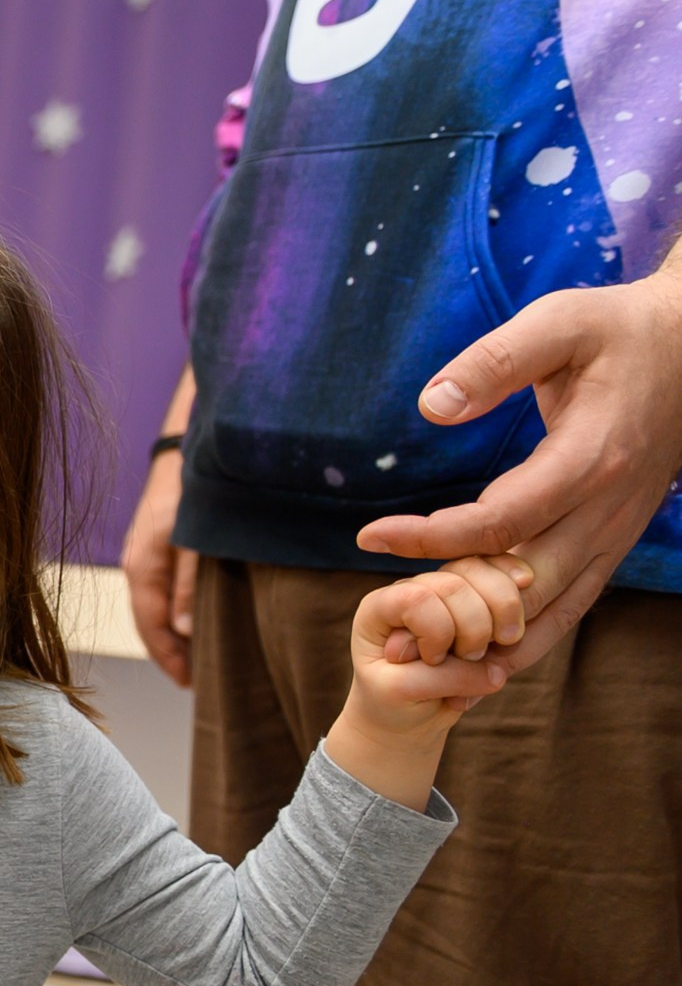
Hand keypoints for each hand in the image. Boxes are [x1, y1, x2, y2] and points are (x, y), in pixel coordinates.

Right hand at [124, 450, 198, 685]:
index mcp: (141, 568)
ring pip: (150, 609)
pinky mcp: (149, 548)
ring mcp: (138, 557)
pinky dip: (168, 615)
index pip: (150, 627)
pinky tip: (186, 623)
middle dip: (168, 654)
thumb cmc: (192, 492)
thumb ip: (189, 586)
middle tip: (194, 682)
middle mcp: (133, 566)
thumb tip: (182, 633)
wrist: (184, 449)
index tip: (189, 684)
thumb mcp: (196, 542)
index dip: (169, 658)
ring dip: (169, 635)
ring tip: (193, 659)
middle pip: (146, 623)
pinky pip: (155, 593)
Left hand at [325, 555, 527, 803]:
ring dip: (505, 609)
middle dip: (476, 626)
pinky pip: (505, 574)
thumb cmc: (392, 701)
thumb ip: (443, 679)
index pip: (417, 598)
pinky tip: (526, 587)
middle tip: (470, 656)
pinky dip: (519, 589)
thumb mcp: (401, 694)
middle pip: (456, 583)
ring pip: (486, 573)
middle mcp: (413, 589)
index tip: (433, 660)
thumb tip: (497, 672)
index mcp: (380, 608)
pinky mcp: (478, 595)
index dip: (438, 630)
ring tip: (502, 642)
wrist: (406, 710)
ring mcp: (447, 589)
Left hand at [356, 263, 681, 672]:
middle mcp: (608, 507)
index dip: (433, 537)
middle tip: (390, 633)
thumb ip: (494, 362)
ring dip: (490, 640)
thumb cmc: (616, 331)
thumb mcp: (558, 322)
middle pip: (525, 580)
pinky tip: (481, 661)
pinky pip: (573, 603)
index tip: (370, 537)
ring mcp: (616, 530)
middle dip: (456, 609)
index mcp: (591, 457)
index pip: (502, 519)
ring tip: (424, 662)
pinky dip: (528, 637)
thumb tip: (431, 406)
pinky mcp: (614, 540)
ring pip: (553, 608)